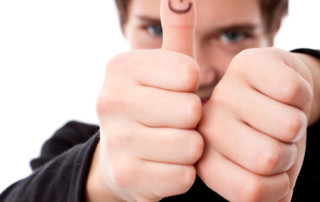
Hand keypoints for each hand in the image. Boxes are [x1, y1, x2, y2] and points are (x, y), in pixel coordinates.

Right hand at [92, 0, 202, 200]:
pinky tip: (165, 165)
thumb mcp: (162, 68)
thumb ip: (175, 32)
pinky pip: (183, 176)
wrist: (122, 155)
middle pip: (190, 111)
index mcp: (121, 67)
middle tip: (175, 121)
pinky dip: (182, 172)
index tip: (177, 92)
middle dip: (191, 120)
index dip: (192, 87)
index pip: (188, 73)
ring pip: (190, 146)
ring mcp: (116, 142)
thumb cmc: (152, 105)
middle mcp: (110, 101)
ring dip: (189, 147)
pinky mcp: (127, 177)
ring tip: (171, 142)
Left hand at [197, 48, 312, 201]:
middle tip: (278, 138)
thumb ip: (266, 197)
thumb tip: (278, 201)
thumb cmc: (268, 138)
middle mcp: (208, 127)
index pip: (251, 191)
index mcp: (207, 161)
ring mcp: (225, 93)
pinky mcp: (247, 64)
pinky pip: (295, 92)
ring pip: (288, 125)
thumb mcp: (265, 175)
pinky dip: (303, 97)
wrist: (275, 95)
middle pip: (268, 158)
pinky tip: (283, 94)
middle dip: (288, 152)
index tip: (273, 168)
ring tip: (280, 115)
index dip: (279, 184)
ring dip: (297, 124)